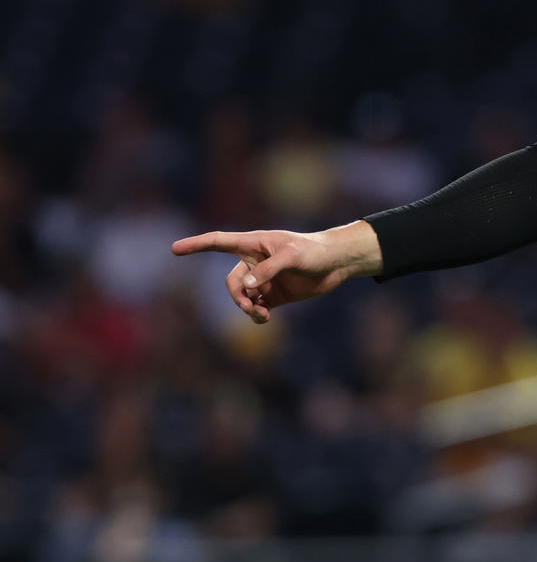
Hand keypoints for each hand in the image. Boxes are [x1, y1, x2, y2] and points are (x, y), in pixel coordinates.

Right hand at [170, 221, 378, 323]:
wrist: (337, 263)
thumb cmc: (314, 250)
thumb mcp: (292, 255)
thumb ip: (268, 270)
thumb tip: (247, 288)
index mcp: (253, 244)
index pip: (219, 243)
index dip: (197, 245)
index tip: (174, 249)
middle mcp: (254, 262)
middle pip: (231, 282)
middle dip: (237, 296)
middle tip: (252, 306)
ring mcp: (263, 279)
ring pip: (242, 297)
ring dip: (246, 308)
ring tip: (261, 315)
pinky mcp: (274, 295)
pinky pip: (256, 308)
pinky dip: (256, 315)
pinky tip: (264, 319)